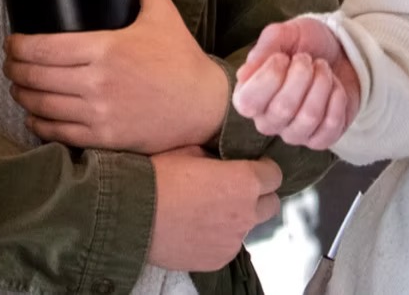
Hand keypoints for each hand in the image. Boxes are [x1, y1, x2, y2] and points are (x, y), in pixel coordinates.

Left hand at [5, 0, 228, 153]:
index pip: (45, 48)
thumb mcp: (162, 13)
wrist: (202, 104)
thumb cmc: (180, 58)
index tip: (12, 42)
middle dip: (14, 69)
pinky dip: (38, 124)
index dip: (19, 46)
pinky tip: (33, 115)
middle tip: (9, 62)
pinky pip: (58, 133)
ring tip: (17, 86)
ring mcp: (98, 113)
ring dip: (22, 95)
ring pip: (42, 105)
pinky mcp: (103, 138)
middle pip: (36, 76)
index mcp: (106, 48)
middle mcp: (97, 82)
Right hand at [147, 148, 281, 270]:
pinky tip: (198, 227)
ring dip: (238, 217)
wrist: (132, 214)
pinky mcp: (219, 259)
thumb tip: (225, 159)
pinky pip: (229, 245)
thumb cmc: (160, 175)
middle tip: (235, 189)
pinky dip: (220, 237)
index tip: (251, 167)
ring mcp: (233, 240)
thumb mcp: (192, 150)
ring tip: (209, 210)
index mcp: (245, 180)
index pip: (275, 175)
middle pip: (271, 204)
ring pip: (249, 226)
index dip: (263, 169)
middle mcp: (246, 213)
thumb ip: (220, 156)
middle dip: (258, 195)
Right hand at [231, 17, 358, 148]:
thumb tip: (243, 74)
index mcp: (248, 96)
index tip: (283, 57)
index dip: (269, 76)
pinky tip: (334, 87)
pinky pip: (330, 128)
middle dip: (302, 75)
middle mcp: (267, 120)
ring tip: (323, 69)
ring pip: (309, 117)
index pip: (248, 102)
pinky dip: (337, 100)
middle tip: (307, 59)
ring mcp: (293, 133)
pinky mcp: (320, 140)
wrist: (340, 49)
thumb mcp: (282, 34)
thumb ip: (263, 49)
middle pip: (283, 108)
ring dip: (322, 84)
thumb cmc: (304, 43)